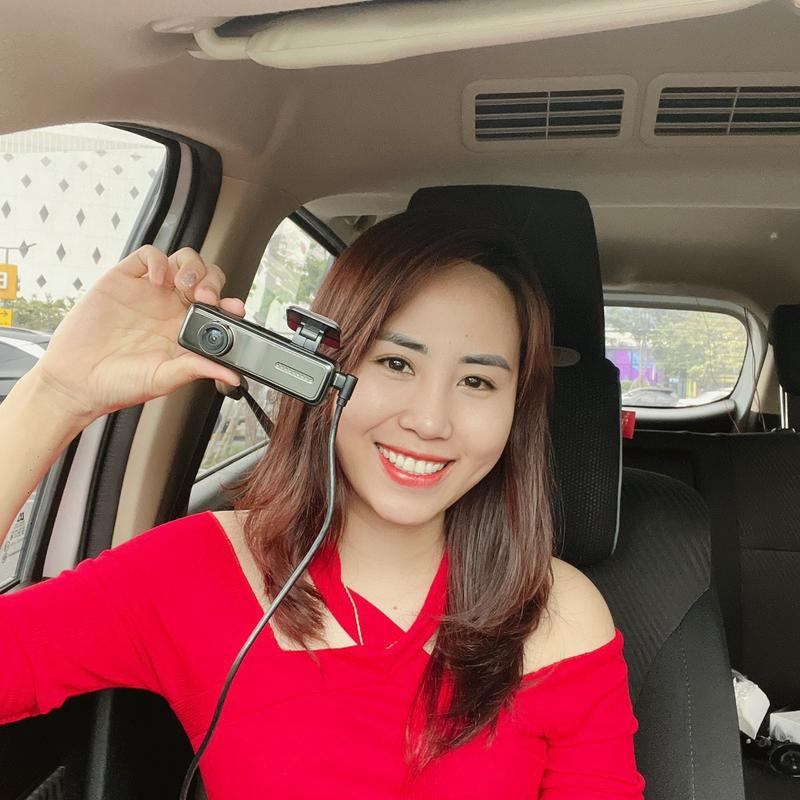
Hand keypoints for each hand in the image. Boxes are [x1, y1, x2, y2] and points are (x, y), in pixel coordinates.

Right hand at [32, 245, 245, 421]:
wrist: (77, 381)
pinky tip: (156, 279)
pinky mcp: (124, 280)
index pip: (218, 308)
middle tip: (205, 297)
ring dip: (192, 267)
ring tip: (185, 285)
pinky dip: (157, 260)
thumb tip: (232, 374)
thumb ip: (197, 369)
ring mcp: (149, 292)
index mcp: (187, 330)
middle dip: (212, 281)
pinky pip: (148, 256)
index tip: (233, 308)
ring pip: (183, 262)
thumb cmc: (119, 383)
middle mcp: (171, 308)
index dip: (229, 304)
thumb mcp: (164, 378)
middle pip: (206, 278)